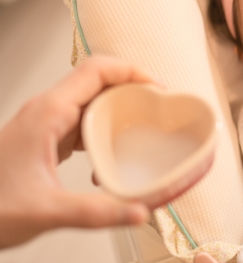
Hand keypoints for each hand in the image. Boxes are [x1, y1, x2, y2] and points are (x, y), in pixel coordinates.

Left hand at [0, 56, 156, 247]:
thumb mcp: (47, 211)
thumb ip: (97, 212)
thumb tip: (140, 211)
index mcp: (48, 113)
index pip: (97, 69)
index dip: (132, 72)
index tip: (158, 90)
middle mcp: (47, 110)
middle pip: (99, 80)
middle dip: (132, 90)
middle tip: (158, 111)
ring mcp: (46, 122)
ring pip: (92, 99)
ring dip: (120, 109)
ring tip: (142, 129)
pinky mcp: (46, 137)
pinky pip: (84, 120)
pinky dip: (105, 129)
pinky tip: (111, 156)